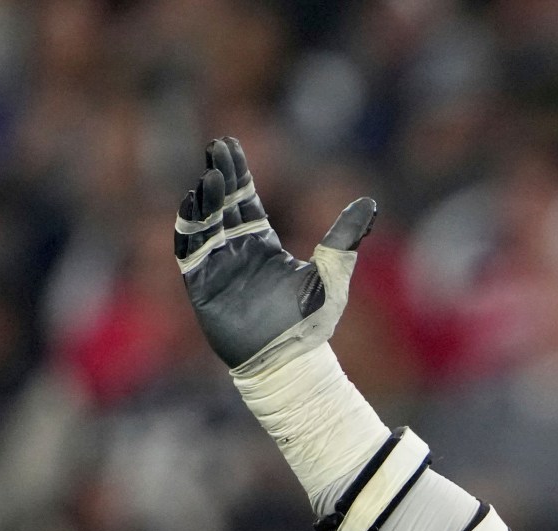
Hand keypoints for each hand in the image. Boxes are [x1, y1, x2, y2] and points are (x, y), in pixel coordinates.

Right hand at [174, 136, 376, 374]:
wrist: (291, 360)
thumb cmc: (311, 322)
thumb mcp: (333, 274)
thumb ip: (345, 237)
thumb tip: (370, 203)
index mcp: (263, 243)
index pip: (245, 199)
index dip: (236, 172)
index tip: (227, 143)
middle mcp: (237, 251)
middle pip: (222, 206)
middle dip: (217, 177)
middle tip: (213, 148)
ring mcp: (218, 269)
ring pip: (204, 226)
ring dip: (204, 202)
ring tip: (208, 178)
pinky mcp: (203, 289)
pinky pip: (190, 256)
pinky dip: (188, 233)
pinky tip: (190, 210)